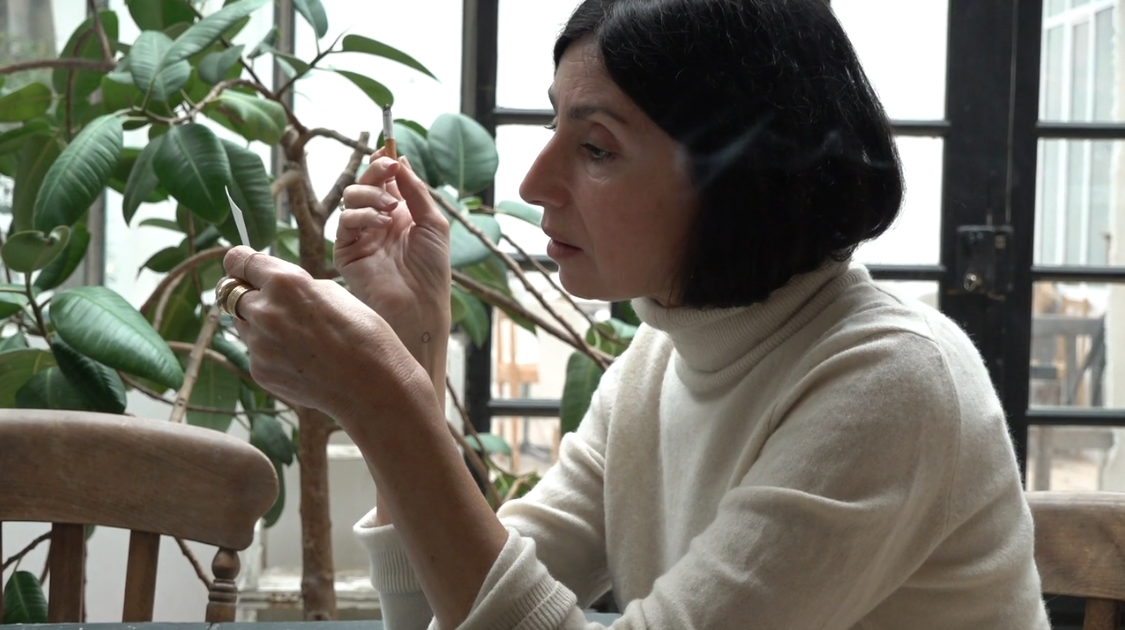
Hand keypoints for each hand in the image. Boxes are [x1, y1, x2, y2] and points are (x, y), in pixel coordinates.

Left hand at [221, 247, 431, 422]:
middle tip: (271, 302)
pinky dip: (270, 350)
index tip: (243, 266)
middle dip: (247, 293)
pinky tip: (300, 357)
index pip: (238, 260)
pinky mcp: (259, 370)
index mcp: (285, 283)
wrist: (371, 385)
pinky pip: (254, 352)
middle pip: (231, 292)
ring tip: (294, 334)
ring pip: (243, 323)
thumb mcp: (333, 292)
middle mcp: (264, 311)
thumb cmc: (363, 334)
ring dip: (258, 322)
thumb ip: (297, 286)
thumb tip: (277, 289)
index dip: (241, 262)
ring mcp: (258, 344)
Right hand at [335, 152, 451, 349]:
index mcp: (399, 214)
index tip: (389, 151)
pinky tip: (381, 223)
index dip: (383, 163)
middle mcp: (377, 222)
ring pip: (350, 197)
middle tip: (387, 167)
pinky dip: (362, 214)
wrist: (421, 305)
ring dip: (369, 193)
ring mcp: (360, 236)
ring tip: (390, 207)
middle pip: (364, 183)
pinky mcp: (346, 251)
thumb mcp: (433, 223)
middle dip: (374, 171)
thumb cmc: (432, 269)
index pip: (384, 180)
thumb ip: (416, 192)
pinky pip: (344, 221)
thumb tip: (400, 160)